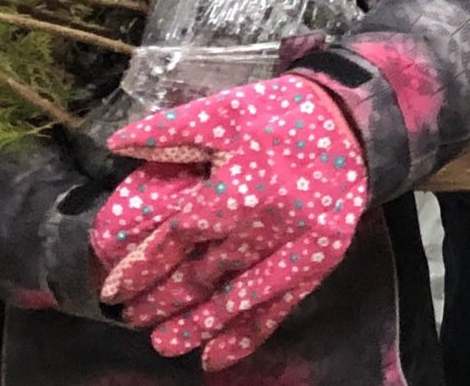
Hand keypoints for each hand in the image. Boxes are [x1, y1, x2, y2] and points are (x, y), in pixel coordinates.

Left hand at [97, 75, 368, 369]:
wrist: (354, 122)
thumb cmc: (283, 115)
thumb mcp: (225, 111)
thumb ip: (170, 130)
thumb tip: (116, 145)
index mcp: (237, 188)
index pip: (176, 238)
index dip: (141, 267)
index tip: (114, 290)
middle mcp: (265, 225)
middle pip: (201, 275)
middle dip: (162, 301)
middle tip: (133, 318)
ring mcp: (295, 247)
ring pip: (235, 299)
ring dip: (196, 327)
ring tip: (163, 345)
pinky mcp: (320, 260)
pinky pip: (279, 306)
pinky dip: (246, 335)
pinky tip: (215, 357)